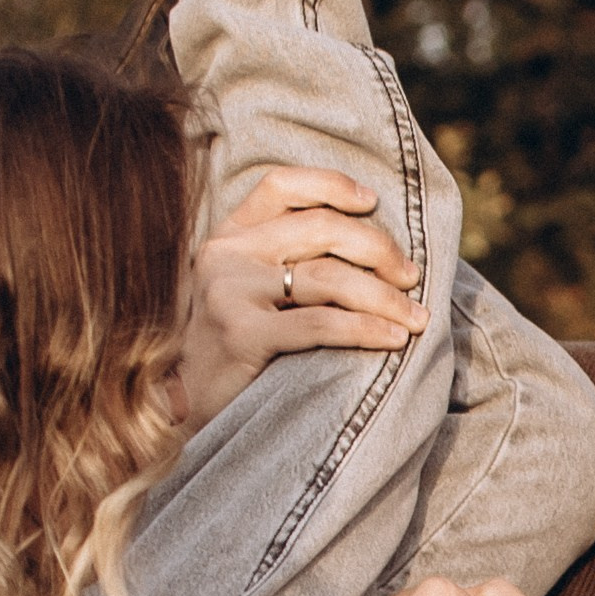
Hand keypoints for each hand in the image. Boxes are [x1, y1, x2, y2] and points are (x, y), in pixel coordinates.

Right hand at [173, 166, 427, 433]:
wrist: (178, 410)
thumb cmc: (230, 352)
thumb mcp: (245, 292)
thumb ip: (284, 263)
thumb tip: (370, 250)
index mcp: (228, 236)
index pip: (281, 186)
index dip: (331, 185)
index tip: (372, 202)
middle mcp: (226, 255)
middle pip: (321, 229)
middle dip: (379, 250)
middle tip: (412, 278)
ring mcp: (230, 292)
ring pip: (329, 278)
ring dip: (385, 297)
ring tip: (416, 318)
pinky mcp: (241, 334)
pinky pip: (321, 324)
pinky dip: (366, 330)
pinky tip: (393, 339)